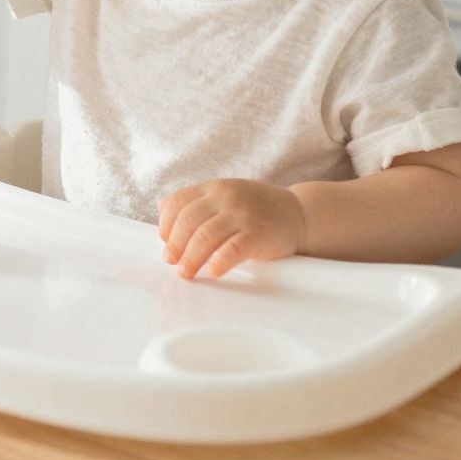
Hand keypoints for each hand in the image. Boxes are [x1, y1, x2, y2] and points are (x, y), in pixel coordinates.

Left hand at [158, 178, 307, 279]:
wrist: (299, 214)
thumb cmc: (257, 208)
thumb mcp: (225, 196)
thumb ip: (196, 201)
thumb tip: (161, 206)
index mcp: (214, 187)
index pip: (178, 202)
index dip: (166, 224)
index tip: (165, 242)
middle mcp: (226, 197)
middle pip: (188, 220)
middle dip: (175, 244)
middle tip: (171, 262)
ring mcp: (243, 214)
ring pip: (205, 236)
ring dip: (191, 258)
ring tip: (186, 272)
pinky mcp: (258, 234)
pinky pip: (232, 249)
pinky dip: (218, 262)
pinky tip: (212, 272)